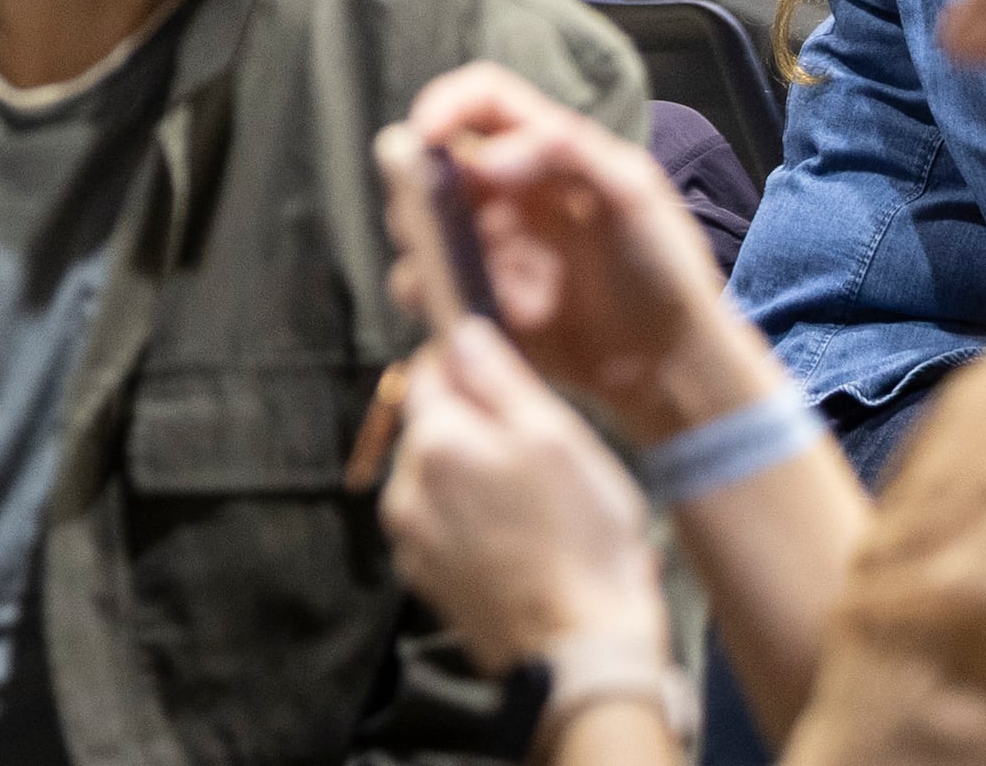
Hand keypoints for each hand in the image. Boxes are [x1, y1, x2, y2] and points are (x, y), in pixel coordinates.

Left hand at [375, 315, 668, 669]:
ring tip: (538, 508)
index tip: (509, 387)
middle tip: (539, 456)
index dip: (467, 367)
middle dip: (475, 428)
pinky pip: (443, 524)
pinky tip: (522, 543)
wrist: (579, 655)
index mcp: (434, 441)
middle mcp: (404, 486)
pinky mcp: (424, 579)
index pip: (427, 370)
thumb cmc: (581, 538)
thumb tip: (458, 330)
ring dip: (475, 477)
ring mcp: (409, 538)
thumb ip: (498, 378)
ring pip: (438, 476)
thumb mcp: (556, 438)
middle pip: (431, 426)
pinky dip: (473, 522)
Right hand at [380, 63, 771, 442]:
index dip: (446, 104)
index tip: (422, 135)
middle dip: (416, 183)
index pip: (483, 101)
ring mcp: (492, 248)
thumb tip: (486, 159)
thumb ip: (564, 152)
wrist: (671, 362)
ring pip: (421, 225)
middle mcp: (509, 192)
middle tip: (430, 219)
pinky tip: (466, 311)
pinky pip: (430, 288)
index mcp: (547, 151)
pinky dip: (429, 293)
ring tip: (450, 272)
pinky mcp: (482, 300)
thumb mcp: (632, 192)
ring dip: (420, 243)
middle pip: (435, 161)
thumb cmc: (663, 269)